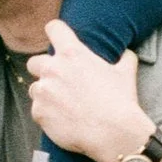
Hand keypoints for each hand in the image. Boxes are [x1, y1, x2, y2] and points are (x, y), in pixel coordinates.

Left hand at [25, 21, 154, 161]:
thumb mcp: (126, 73)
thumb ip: (124, 58)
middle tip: (60, 81)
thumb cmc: (120, 101)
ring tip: (64, 105)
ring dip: (45, 94)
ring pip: (35, 88)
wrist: (113, 133)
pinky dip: (47, 114)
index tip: (58, 39)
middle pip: (34, 62)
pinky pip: (37, 110)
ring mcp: (43, 91)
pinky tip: (63, 120)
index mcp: (72, 53)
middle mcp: (53, 68)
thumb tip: (127, 54)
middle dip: (44, 70)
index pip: (53, 28)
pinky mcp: (38, 112)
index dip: (56, 32)